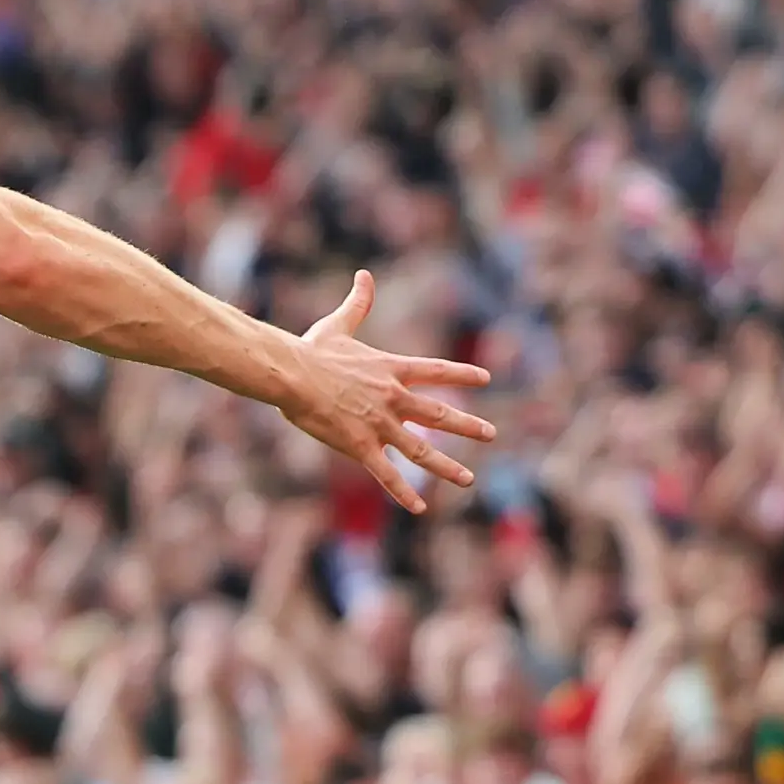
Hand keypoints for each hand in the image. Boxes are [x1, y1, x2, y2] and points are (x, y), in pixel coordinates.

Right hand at [277, 273, 495, 513]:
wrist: (292, 374)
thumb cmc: (311, 350)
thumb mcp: (339, 324)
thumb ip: (358, 303)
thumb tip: (365, 275)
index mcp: (391, 369)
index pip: (437, 371)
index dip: (462, 375)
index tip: (484, 379)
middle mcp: (394, 398)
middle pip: (439, 414)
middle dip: (468, 426)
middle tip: (491, 434)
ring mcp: (380, 424)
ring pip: (421, 450)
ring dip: (447, 467)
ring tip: (469, 479)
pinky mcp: (361, 446)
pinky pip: (386, 474)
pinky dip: (403, 492)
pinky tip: (419, 508)